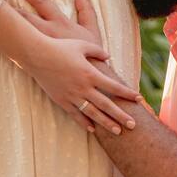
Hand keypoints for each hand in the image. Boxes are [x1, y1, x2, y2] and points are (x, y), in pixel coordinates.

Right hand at [13, 0, 139, 134]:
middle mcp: (83, 87)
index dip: (127, 93)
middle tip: (133, 125)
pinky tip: (93, 130)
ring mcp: (72, 96)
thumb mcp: (82, 44)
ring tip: (117, 132)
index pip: (114, 86)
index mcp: (90, 73)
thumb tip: (108, 57)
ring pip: (92, 113)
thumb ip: (98, 51)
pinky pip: (75, 115)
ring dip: (106, 123)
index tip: (139, 99)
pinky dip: (84, 123)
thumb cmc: (61, 47)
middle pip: (106, 104)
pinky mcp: (61, 101)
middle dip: (121, 115)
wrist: (37, 55)